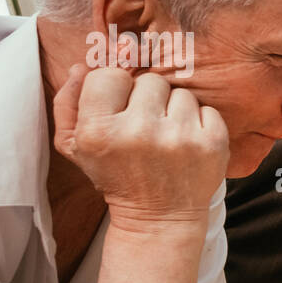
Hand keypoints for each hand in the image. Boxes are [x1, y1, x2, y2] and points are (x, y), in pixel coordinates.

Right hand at [52, 64, 229, 229]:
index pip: (109, 75)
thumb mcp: (76, 146)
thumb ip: (68, 103)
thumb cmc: (115, 175)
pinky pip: (207, 108)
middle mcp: (140, 132)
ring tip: (166, 137)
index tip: (120, 109)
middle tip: (145, 127)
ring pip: (180, 92)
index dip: (115, 89)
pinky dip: (200, 122)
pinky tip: (187, 144)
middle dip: (147, 99)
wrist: (159, 217)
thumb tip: (81, 65)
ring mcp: (180, 138)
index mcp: (100, 131)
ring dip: (174, 110)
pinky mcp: (212, 143)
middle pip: (148, 80)